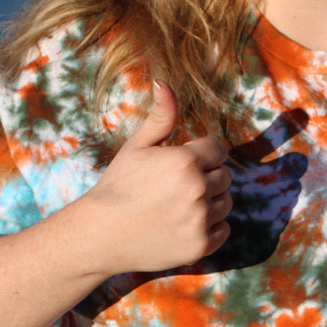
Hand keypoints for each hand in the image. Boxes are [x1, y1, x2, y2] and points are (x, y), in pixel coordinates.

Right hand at [78, 82, 231, 274]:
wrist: (100, 234)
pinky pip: (223, 230)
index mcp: (185, 161)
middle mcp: (197, 190)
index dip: (202, 154)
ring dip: (210, 202)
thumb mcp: (137, 146)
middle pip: (225, 176)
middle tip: (176, 187)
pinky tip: (183, 223)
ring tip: (178, 205)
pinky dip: (210, 227)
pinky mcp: (200, 245)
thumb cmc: (118, 186)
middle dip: (206, 177)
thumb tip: (164, 81)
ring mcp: (200, 220)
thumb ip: (160, 116)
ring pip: (226, 203)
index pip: (218, 150)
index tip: (182, 164)